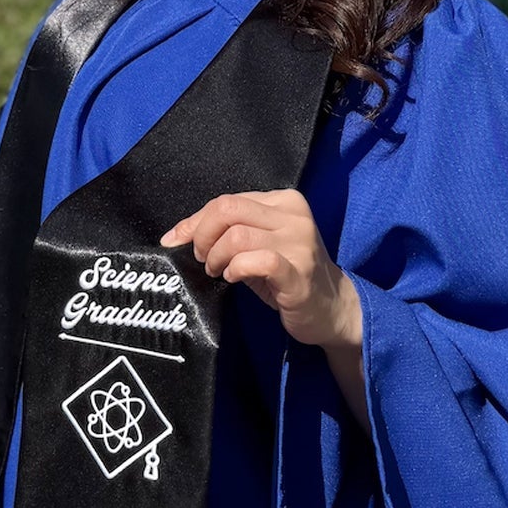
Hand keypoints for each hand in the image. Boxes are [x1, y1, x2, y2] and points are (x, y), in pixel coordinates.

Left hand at [160, 189, 362, 350]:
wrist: (332, 308)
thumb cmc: (288, 274)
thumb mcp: (259, 244)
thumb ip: (227, 232)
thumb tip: (176, 234)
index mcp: (284, 201)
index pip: (227, 200)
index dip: (196, 221)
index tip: (176, 241)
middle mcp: (293, 215)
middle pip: (228, 209)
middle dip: (203, 235)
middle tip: (205, 259)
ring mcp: (299, 242)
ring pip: (237, 235)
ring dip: (217, 256)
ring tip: (220, 271)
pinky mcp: (298, 272)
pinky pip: (256, 260)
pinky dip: (236, 268)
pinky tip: (235, 278)